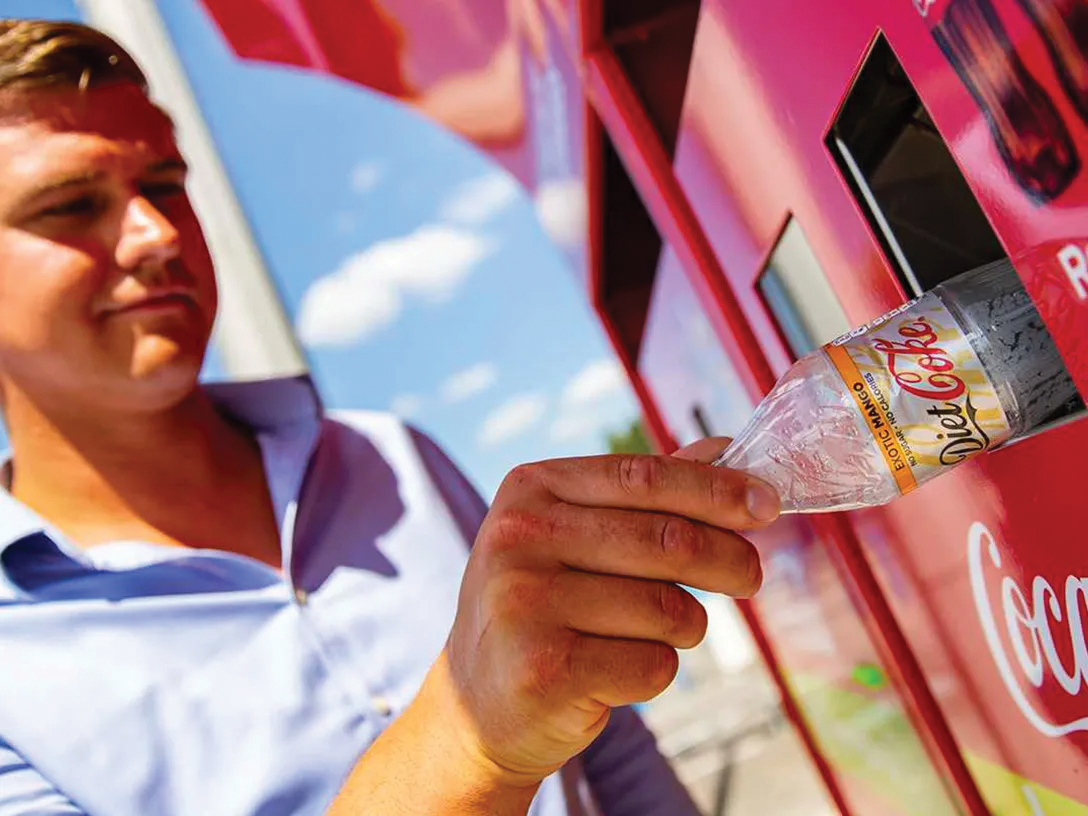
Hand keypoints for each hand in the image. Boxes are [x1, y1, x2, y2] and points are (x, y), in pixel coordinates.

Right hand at [439, 437, 779, 786]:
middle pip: (666, 540)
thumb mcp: (572, 534)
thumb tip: (725, 447)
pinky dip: (656, 671)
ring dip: (686, 626)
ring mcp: (524, 604)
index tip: (768, 504)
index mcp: (530, 489)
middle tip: (749, 576)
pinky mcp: (544, 670)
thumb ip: (644, 492)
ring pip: (667, 609)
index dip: (716, 490)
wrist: (476, 704)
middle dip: (728, 559)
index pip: (643, 476)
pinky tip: (618, 671)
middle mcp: (517, 538)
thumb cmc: (543, 605)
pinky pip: (652, 665)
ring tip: (656, 633)